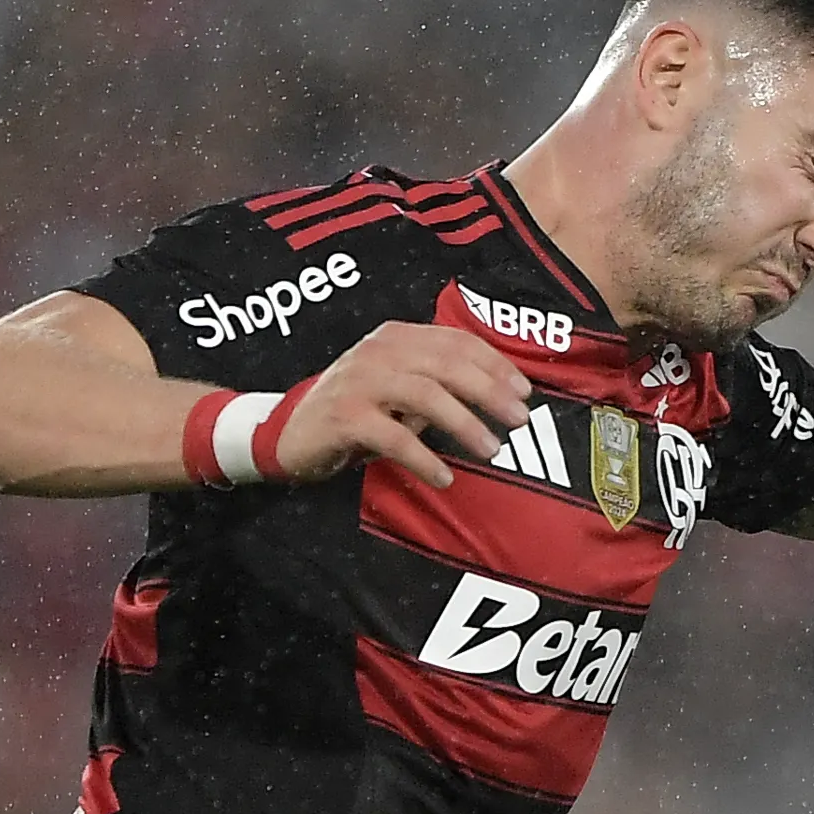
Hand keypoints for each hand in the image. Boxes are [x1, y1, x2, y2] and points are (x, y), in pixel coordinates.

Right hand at [274, 321, 532, 488]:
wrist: (288, 431)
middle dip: (490, 392)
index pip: (457, 342)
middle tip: (520, 420)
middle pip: (447, 364)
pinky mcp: (343, 416)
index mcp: (398, 337)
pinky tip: (444, 476)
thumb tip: (502, 397)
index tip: (525, 391)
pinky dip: (424, 458)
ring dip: (465, 423)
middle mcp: (378, 352)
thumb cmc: (357, 409)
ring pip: (425, 395)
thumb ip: (439, 382)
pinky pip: (394, 436)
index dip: (496, 364)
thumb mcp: (399, 386)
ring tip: (492, 449)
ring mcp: (359, 382)